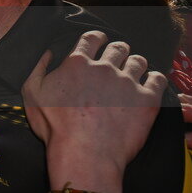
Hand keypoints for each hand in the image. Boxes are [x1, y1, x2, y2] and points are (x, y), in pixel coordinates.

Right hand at [23, 31, 165, 177]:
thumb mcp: (32, 94)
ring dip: (136, 65)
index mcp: (77, 63)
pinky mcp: (147, 100)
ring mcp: (128, 83)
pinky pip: (159, 79)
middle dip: (118, 51)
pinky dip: (155, 80)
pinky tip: (150, 86)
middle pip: (119, 47)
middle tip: (117, 62)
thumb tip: (48, 53)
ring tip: (133, 74)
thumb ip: (38, 68)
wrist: (84, 155)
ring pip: (139, 61)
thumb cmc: (56, 128)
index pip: (92, 38)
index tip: (100, 43)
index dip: (97, 38)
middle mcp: (104, 67)